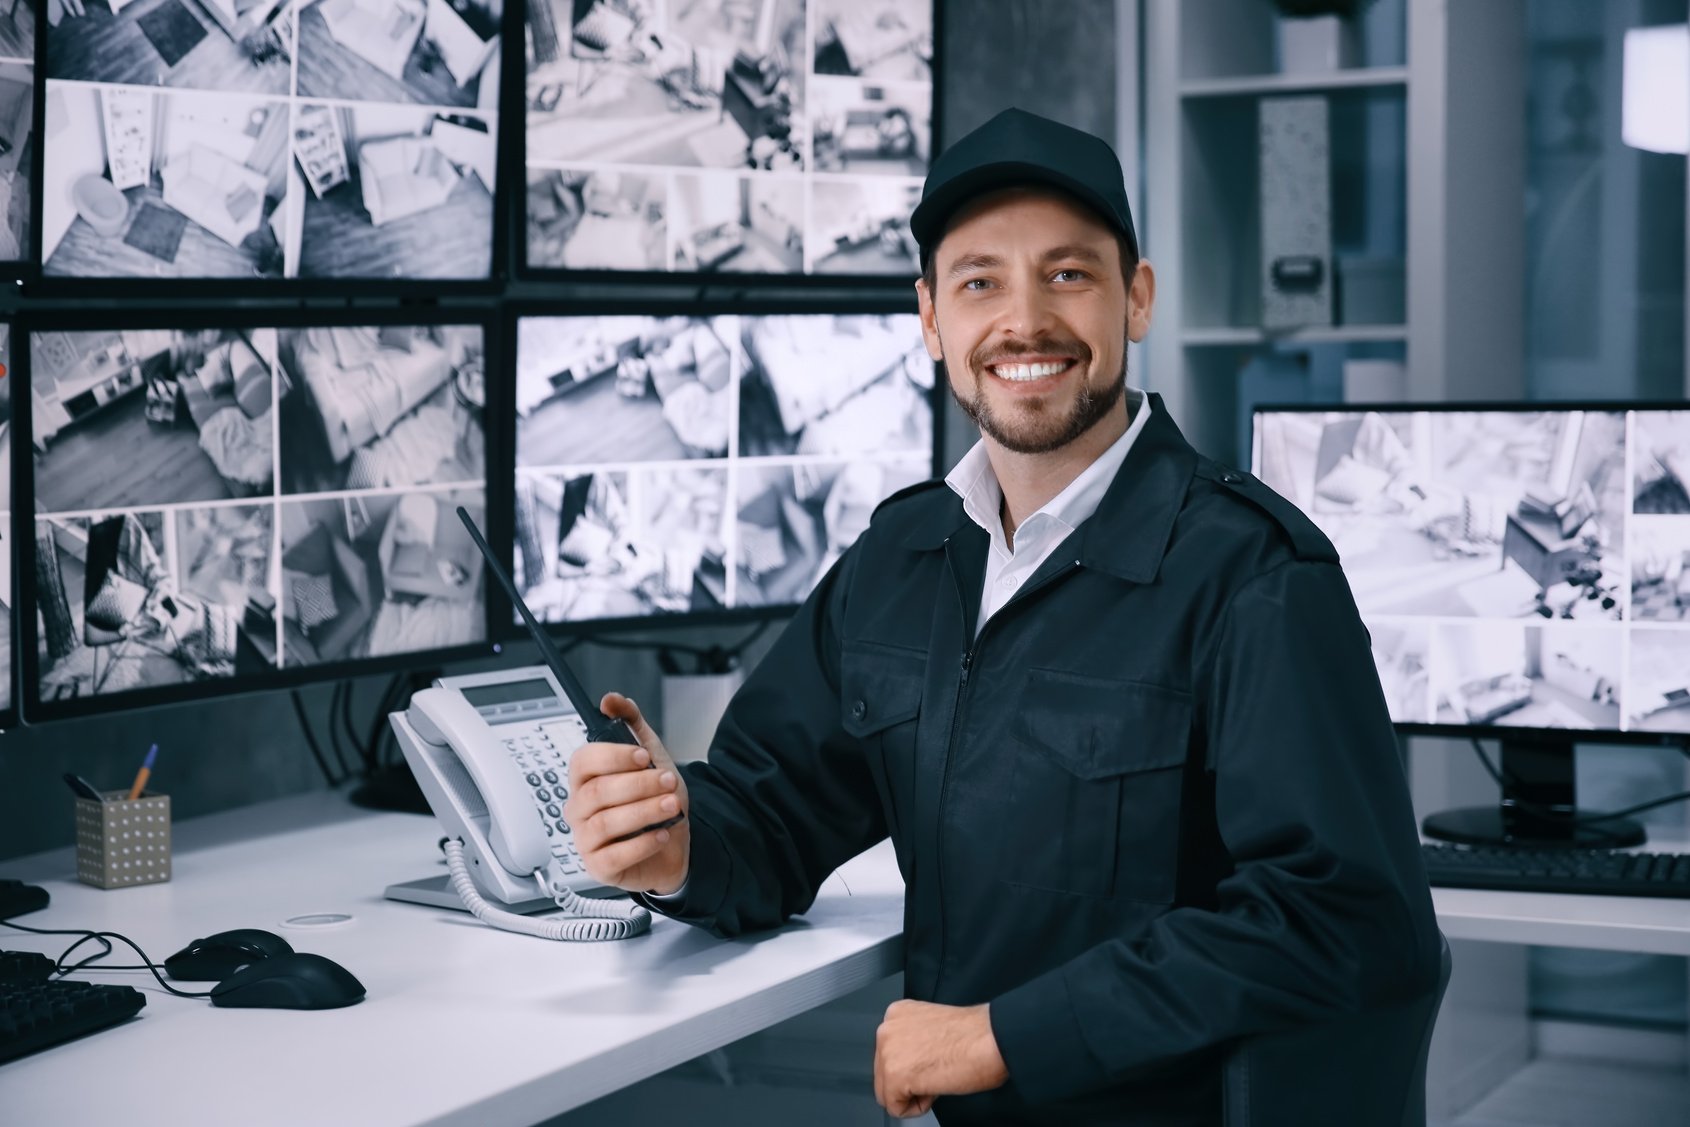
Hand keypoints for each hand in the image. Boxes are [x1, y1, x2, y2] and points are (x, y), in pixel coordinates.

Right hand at [563, 693, 690, 895]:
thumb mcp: (650, 756)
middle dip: (639, 784)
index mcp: (585, 779)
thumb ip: (631, 723)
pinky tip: (662, 834)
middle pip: (598, 792)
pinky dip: (643, 843)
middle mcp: (579, 809)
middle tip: (668, 781)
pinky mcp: (599, 868)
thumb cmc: (654, 800)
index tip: (643, 756)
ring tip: (671, 805)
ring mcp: (586, 840)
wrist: (675, 840)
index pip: (583, 762)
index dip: (613, 757)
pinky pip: (615, 855)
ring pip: (606, 823)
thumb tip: (611, 699)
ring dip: (644, 811)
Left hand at [874, 1000, 1008, 1117]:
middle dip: (910, 1081)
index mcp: (897, 1013)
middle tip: (938, 1070)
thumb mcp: (932, 1028)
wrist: (992, 1039)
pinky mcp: (894, 1076)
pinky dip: (918, 1107)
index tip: (934, 1059)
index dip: (915, 1065)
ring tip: (938, 1077)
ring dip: (914, 1093)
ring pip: (887, 1093)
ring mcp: (888, 1051)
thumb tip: (911, 1060)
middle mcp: (887, 1028)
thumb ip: (913, 1039)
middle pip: (884, 1074)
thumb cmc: (975, 1034)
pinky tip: (937, 1087)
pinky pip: (896, 1108)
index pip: (890, 1054)